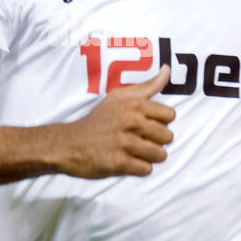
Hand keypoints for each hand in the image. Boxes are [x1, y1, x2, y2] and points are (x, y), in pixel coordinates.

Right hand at [54, 65, 175, 178]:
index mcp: (133, 104)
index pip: (170, 115)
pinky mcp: (120, 163)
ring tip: (137, 152)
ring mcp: (126, 143)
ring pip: (160, 154)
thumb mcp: (118, 97)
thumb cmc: (97, 120)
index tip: (147, 125)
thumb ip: (146, 86)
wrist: (69, 144)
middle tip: (141, 140)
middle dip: (157, 140)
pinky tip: (129, 161)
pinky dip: (140, 168)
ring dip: (151, 156)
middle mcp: (131, 122)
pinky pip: (146, 169)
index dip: (161, 122)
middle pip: (167, 136)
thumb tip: (167, 70)